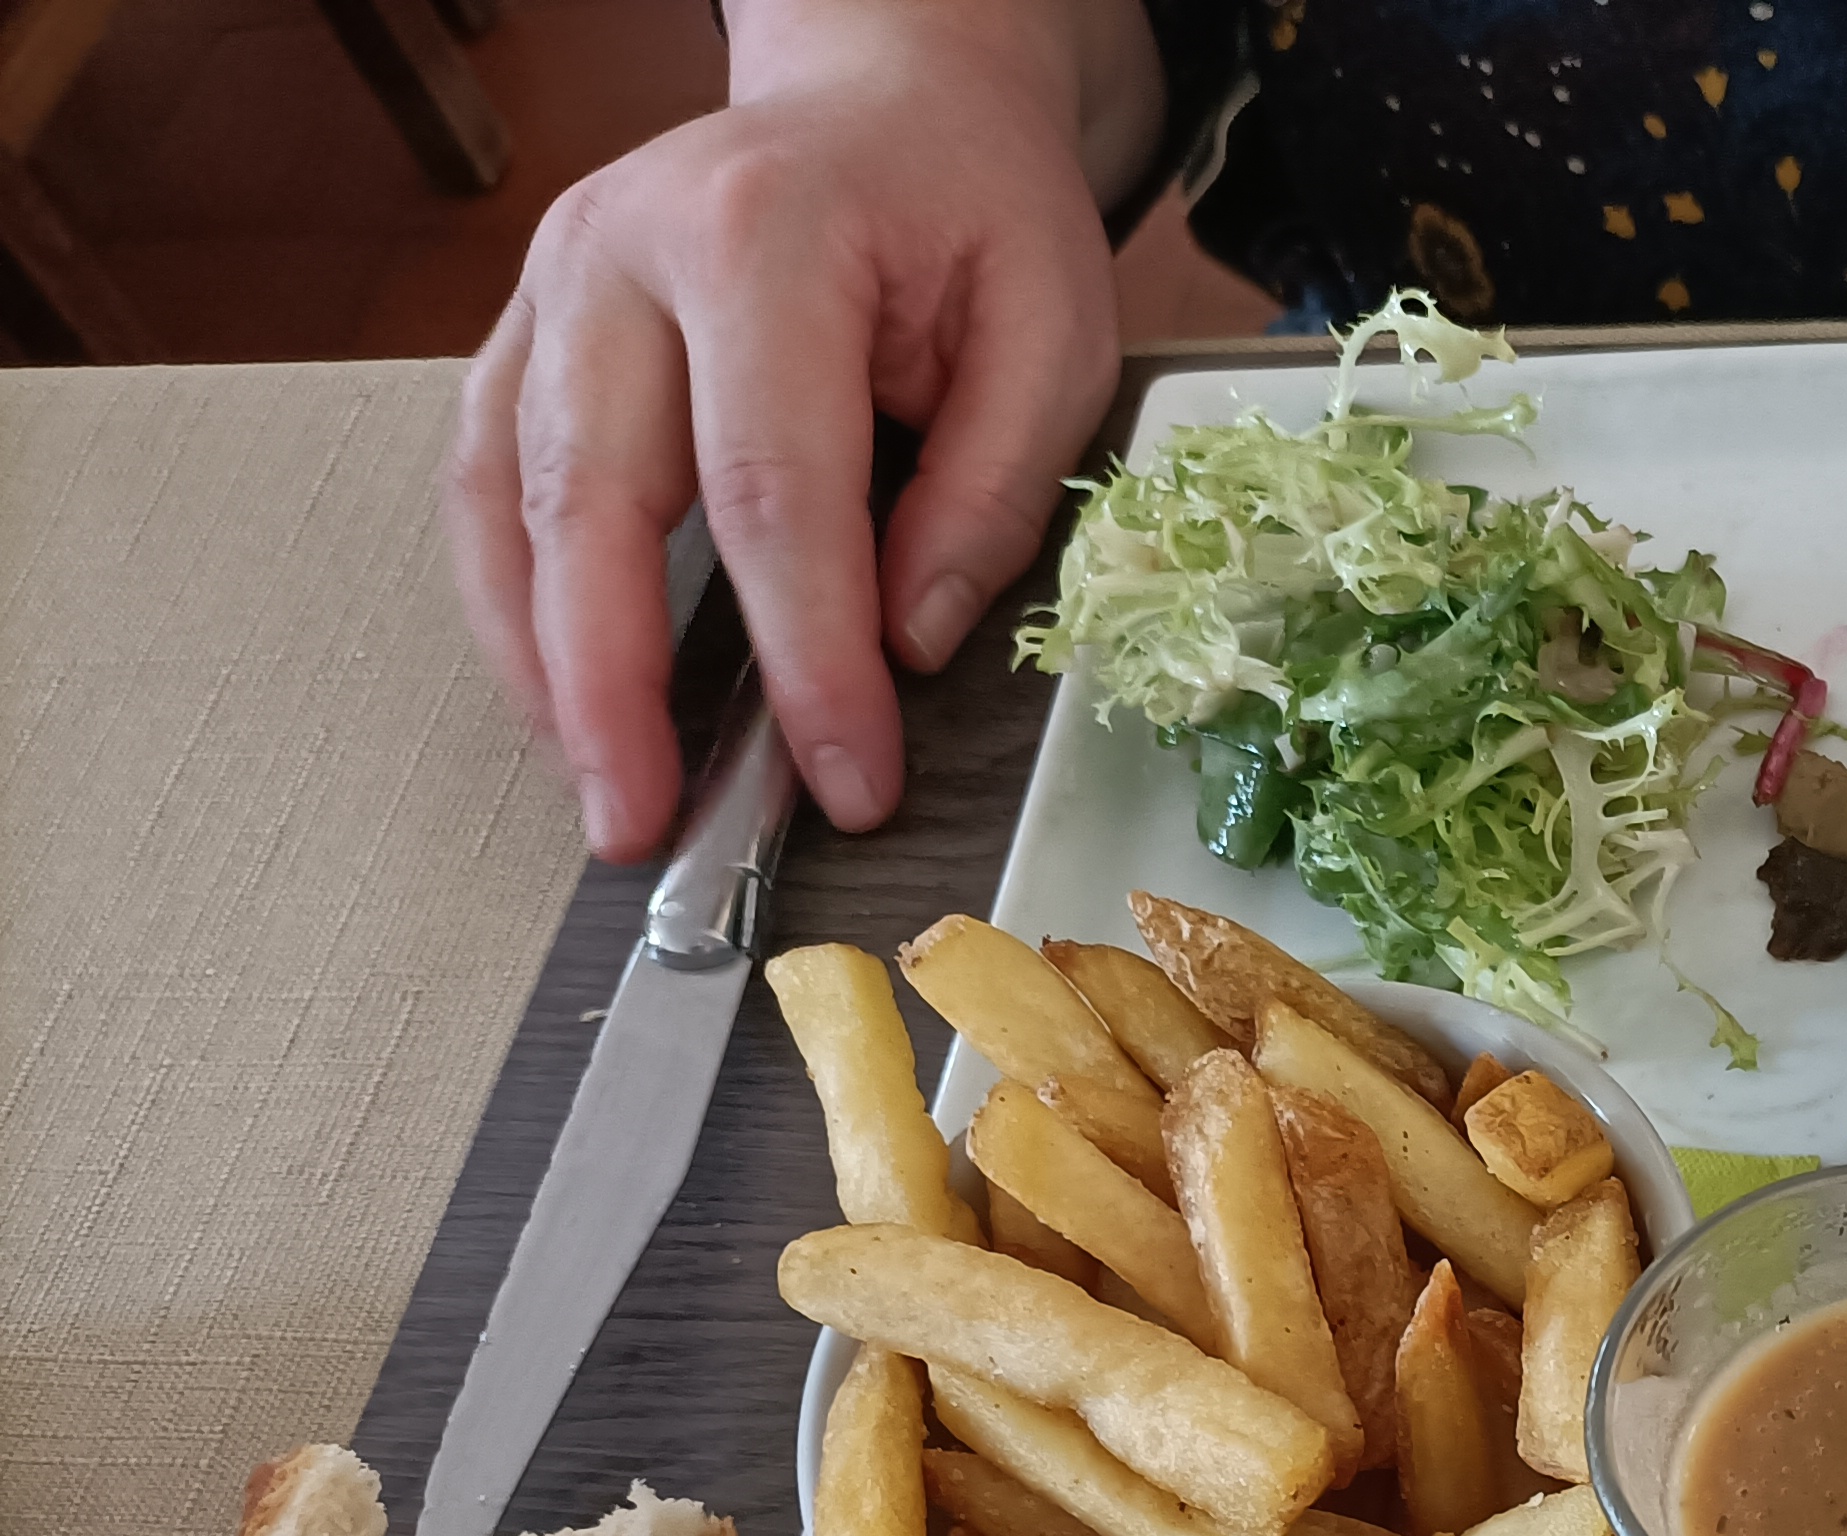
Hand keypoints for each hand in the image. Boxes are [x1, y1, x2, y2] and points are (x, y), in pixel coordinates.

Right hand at [446, 0, 1158, 857]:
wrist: (885, 94)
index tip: (846, 781)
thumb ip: (995, 488)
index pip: (771, 493)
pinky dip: (512, 604)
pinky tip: (558, 699)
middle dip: (613, 687)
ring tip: (595, 790)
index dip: (806, 661)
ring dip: (541, 663)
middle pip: (592, 500)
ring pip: (506, 497)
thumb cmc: (968, 204)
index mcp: (760, 241)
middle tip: (643, 825)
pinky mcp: (532, 329)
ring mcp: (555, 287)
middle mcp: (623, 257)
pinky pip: (487, 480)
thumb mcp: (1052, 329)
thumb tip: (910, 641)